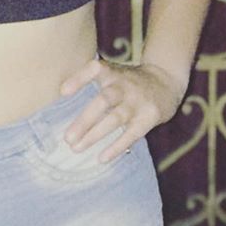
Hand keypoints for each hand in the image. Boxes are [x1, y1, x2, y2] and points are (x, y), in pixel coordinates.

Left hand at [59, 56, 187, 162]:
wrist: (166, 81)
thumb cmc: (129, 82)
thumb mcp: (113, 73)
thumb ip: (92, 82)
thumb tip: (60, 98)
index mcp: (113, 72)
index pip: (95, 68)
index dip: (79, 78)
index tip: (62, 92)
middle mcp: (124, 85)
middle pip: (104, 101)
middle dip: (85, 120)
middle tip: (67, 138)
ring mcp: (137, 101)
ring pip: (116, 119)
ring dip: (95, 135)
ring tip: (76, 148)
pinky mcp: (149, 117)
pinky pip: (132, 134)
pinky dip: (116, 146)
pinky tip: (101, 157)